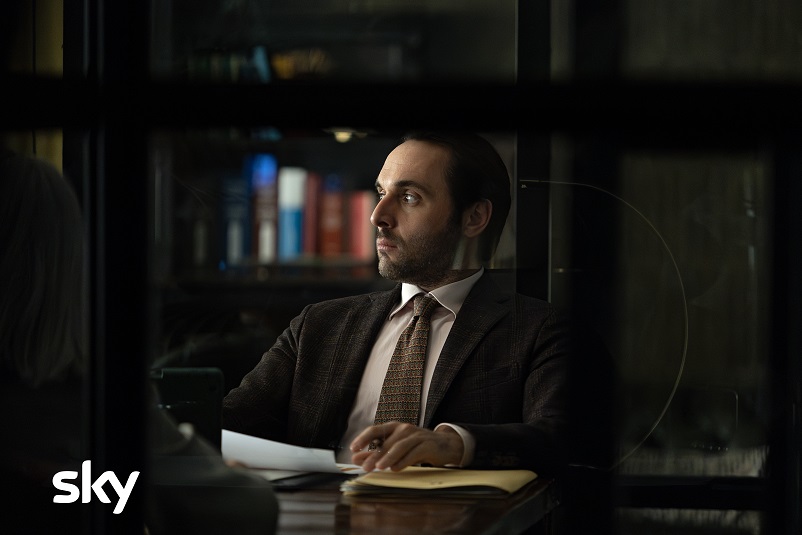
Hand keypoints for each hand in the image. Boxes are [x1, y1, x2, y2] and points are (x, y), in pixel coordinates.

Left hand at [349, 421, 463, 471]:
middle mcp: (404, 429)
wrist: (445, 445)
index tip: (353, 449)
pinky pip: (413, 453)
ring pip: (399, 446)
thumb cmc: (417, 446)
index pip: (375, 430)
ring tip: (378, 467)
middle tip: (364, 466)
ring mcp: (416, 436)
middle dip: (374, 455)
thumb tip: (356, 458)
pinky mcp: (427, 445)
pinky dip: (403, 461)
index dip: (363, 438)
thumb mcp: (396, 447)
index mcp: (394, 428)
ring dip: (388, 457)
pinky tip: (395, 468)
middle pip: (386, 442)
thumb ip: (377, 452)